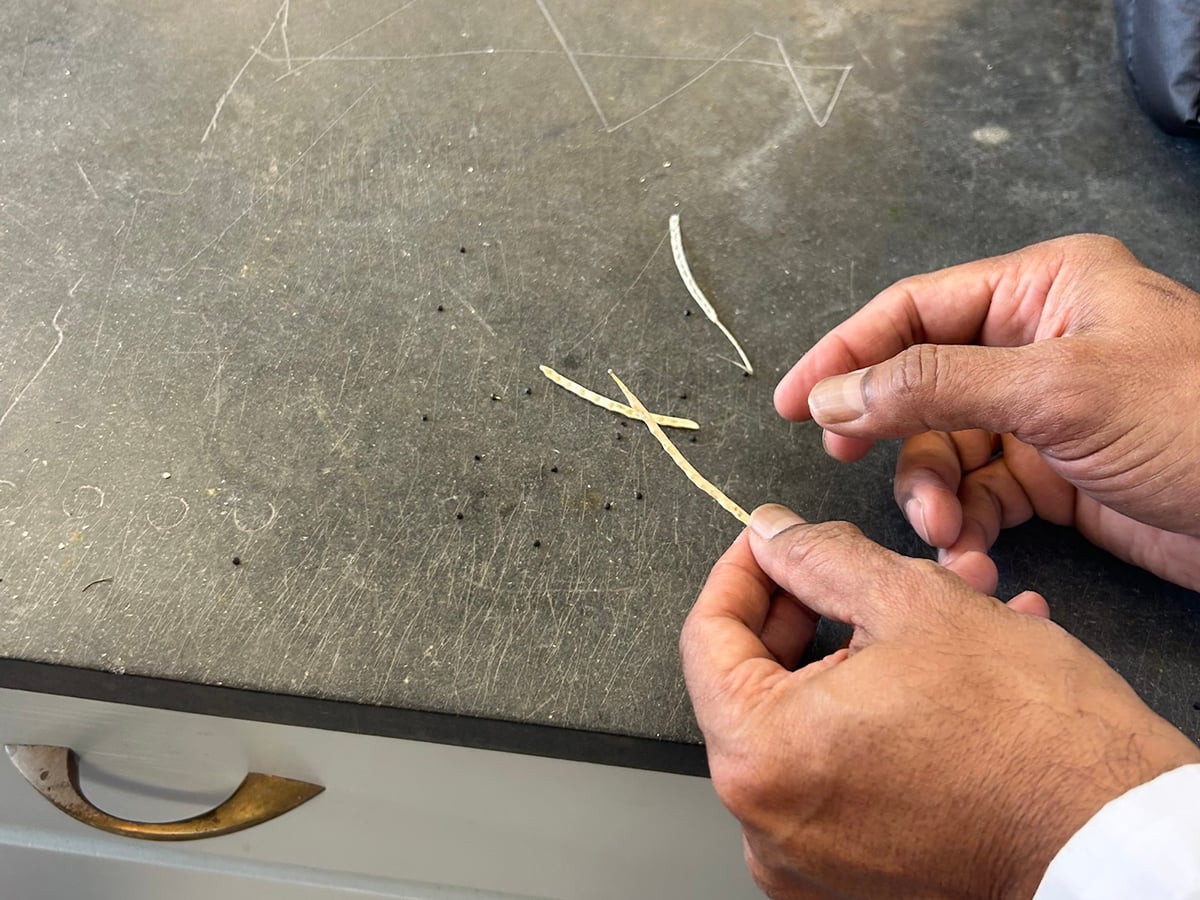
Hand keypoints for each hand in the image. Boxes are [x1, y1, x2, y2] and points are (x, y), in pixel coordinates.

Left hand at [682, 505, 1199, 898]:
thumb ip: (819, 557)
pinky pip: (842, 768)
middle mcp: (768, 822)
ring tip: (921, 610)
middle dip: (813, 608)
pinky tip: (934, 672)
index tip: (771, 542)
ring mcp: (809, 856)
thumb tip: (774, 536)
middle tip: (851, 569)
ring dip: (859, 654)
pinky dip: (876, 713)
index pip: (707, 636)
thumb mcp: (910, 602)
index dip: (743, 571)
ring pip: (809, 720)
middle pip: (755, 680)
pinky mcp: (854, 871)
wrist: (1113, 835)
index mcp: (760, 755)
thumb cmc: (1030, 735)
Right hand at [774, 234, 1199, 591]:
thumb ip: (935, 384)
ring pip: (943, 451)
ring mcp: (1042, 415)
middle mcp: (1034, 346)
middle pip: (919, 387)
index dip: (846, 353)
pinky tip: (973, 558)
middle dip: (892, 439)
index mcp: (1040, 293)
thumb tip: (837, 390)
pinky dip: (966, 530)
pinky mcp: (1054, 478)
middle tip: (848, 466)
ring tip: (946, 536)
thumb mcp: (1057, 390)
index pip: (913, 310)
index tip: (793, 401)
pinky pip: (979, 498)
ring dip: (932, 498)